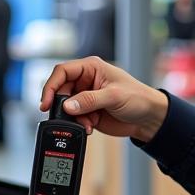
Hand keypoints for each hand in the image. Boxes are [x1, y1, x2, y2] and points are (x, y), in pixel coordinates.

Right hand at [40, 57, 168, 143]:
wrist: (149, 118)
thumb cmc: (138, 98)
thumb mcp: (114, 96)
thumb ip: (90, 100)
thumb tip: (68, 105)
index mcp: (91, 68)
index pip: (62, 71)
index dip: (51, 86)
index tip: (46, 103)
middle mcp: (86, 80)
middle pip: (61, 90)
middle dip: (63, 106)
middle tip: (68, 118)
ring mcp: (86, 96)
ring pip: (66, 107)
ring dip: (73, 118)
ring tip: (87, 123)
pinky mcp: (88, 111)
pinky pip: (74, 118)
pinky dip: (79, 124)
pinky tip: (91, 126)